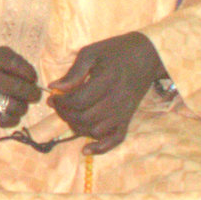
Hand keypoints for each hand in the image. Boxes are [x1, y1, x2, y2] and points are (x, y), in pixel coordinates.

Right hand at [0, 47, 42, 127]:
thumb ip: (9, 61)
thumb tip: (33, 79)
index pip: (19, 66)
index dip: (30, 74)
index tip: (32, 79)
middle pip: (21, 89)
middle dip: (33, 94)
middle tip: (34, 96)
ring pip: (16, 107)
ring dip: (23, 108)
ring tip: (20, 107)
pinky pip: (6, 120)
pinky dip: (13, 119)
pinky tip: (9, 116)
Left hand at [48, 32, 164, 153]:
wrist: (148, 55)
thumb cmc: (117, 51)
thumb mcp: (91, 52)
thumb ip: (73, 72)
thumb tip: (54, 87)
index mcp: (107, 81)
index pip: (78, 100)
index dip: (61, 101)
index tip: (53, 96)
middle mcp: (117, 100)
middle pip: (84, 118)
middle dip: (65, 114)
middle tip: (57, 105)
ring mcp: (124, 112)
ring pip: (95, 131)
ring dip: (77, 127)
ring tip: (69, 114)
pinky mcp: (128, 118)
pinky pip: (116, 139)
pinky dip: (101, 147)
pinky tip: (86, 149)